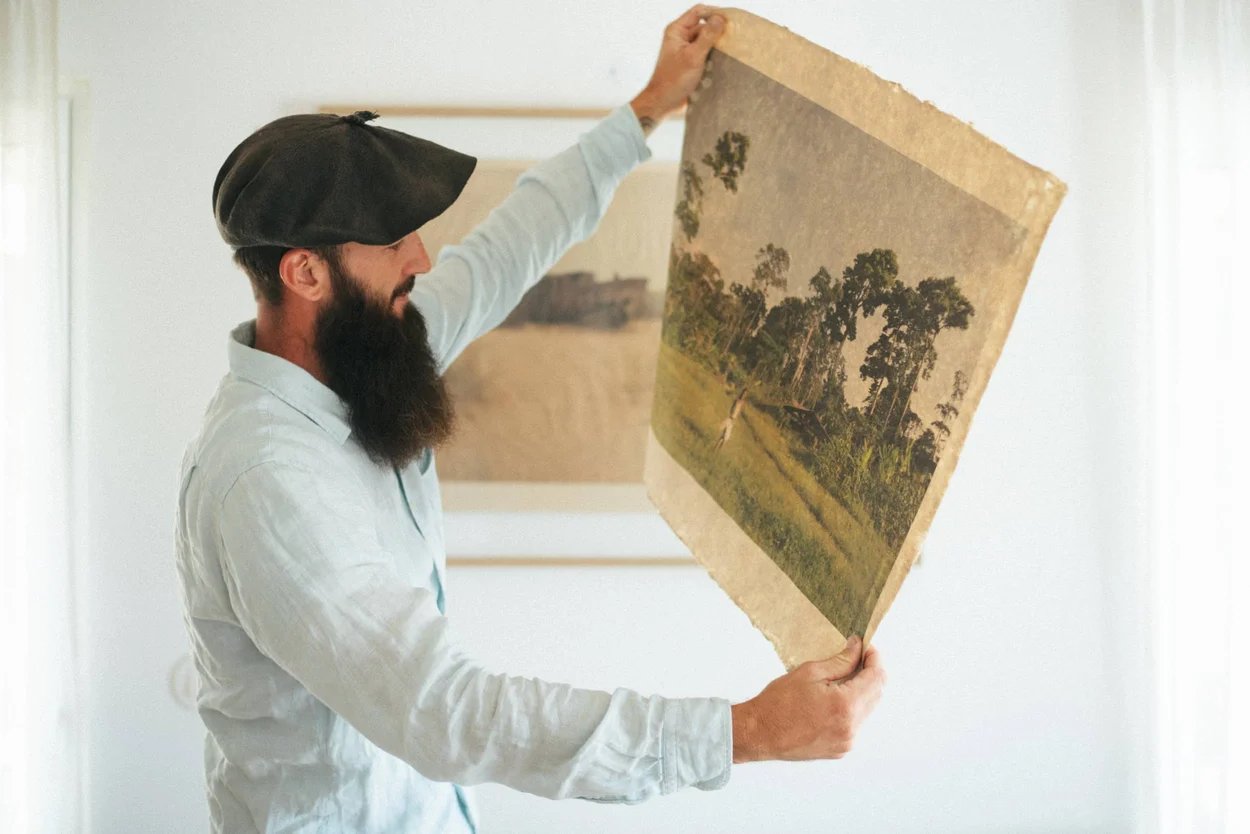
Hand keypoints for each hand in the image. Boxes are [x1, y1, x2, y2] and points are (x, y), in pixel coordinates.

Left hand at [630, 5, 726, 131]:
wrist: (664, 103)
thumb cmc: (673, 80)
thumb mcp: (693, 56)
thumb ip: (707, 36)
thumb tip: (720, 18)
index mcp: (677, 30)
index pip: (699, 12)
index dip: (714, 13)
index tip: (730, 21)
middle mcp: (682, 37)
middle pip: (705, 27)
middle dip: (718, 33)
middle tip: (733, 40)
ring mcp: (687, 50)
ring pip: (708, 42)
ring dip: (718, 48)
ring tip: (728, 54)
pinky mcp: (693, 62)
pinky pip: (708, 55)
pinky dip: (715, 58)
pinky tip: (723, 64)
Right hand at [730, 636, 886, 762]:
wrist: (759, 733)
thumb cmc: (778, 702)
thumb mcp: (810, 672)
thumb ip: (840, 661)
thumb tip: (857, 648)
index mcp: (845, 706)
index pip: (876, 678)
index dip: (874, 659)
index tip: (867, 647)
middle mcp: (851, 727)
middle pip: (877, 694)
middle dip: (871, 673)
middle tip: (856, 657)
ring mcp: (847, 741)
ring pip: (868, 709)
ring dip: (862, 691)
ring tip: (843, 678)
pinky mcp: (840, 749)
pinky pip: (856, 724)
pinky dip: (852, 708)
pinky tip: (834, 698)